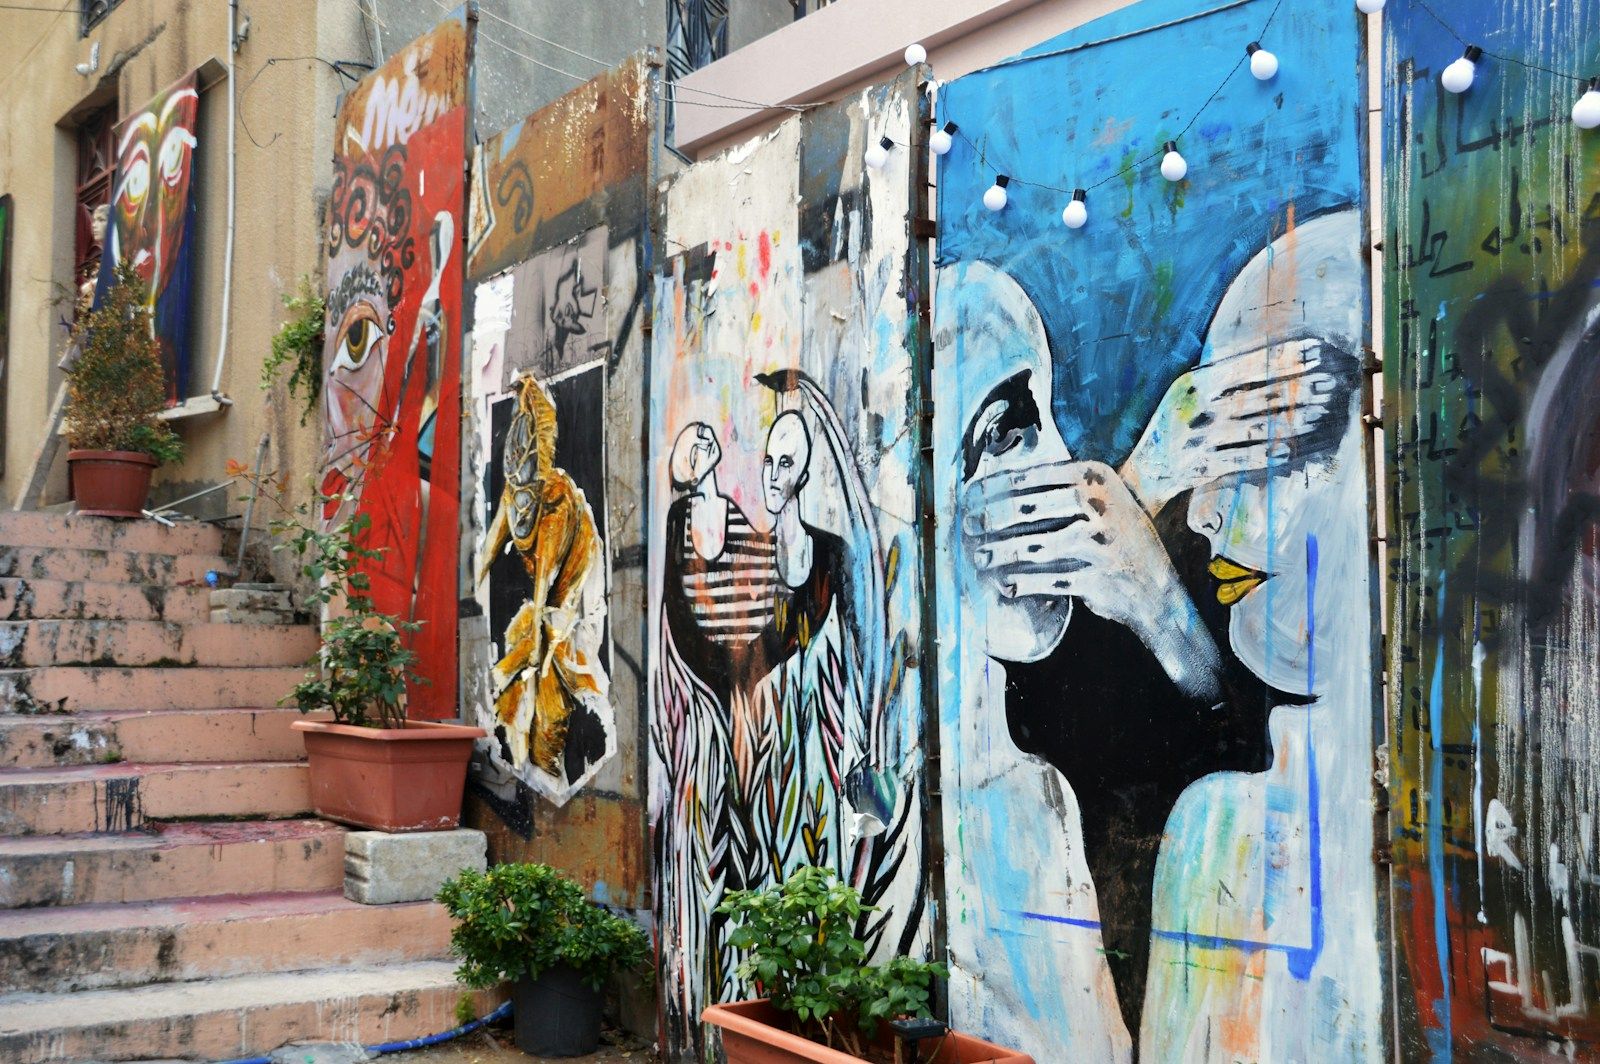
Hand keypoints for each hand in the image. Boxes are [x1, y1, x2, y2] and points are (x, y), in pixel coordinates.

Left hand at [963, 460, 1221, 697]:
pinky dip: (1021, 584)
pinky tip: (1004, 584)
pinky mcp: (1098, 578)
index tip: (968, 496)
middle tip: (968, 525)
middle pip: (1026, 507)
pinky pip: (1046, 580)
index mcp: (1096, 475)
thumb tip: (994, 489)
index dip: (994, 487)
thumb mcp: (1102, 499)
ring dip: (998, 553)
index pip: (1031, 476)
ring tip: (979, 557)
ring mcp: (1101, 542)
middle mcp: (1100, 504)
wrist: (1158, 590)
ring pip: (1031, 546)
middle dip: (990, 518)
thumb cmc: (1116, 538)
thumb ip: (1060, 488)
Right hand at [1121, 339, 1344, 515]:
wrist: (1145, 470)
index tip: (1315, 352)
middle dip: (1297, 389)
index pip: (1245, 366)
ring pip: (1254, 428)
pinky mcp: (1201, 466)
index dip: (1282, 358)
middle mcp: (1195, 409)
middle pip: (1256, 396)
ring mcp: (1198, 439)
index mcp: (1192, 383)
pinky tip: (1290, 450)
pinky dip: (1267, 455)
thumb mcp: (1187, 391)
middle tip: (1329, 383)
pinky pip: (1242, 459)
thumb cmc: (1176, 423)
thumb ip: (1220, 377)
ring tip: (1320, 414)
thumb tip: (1272, 360)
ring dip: (1291, 422)